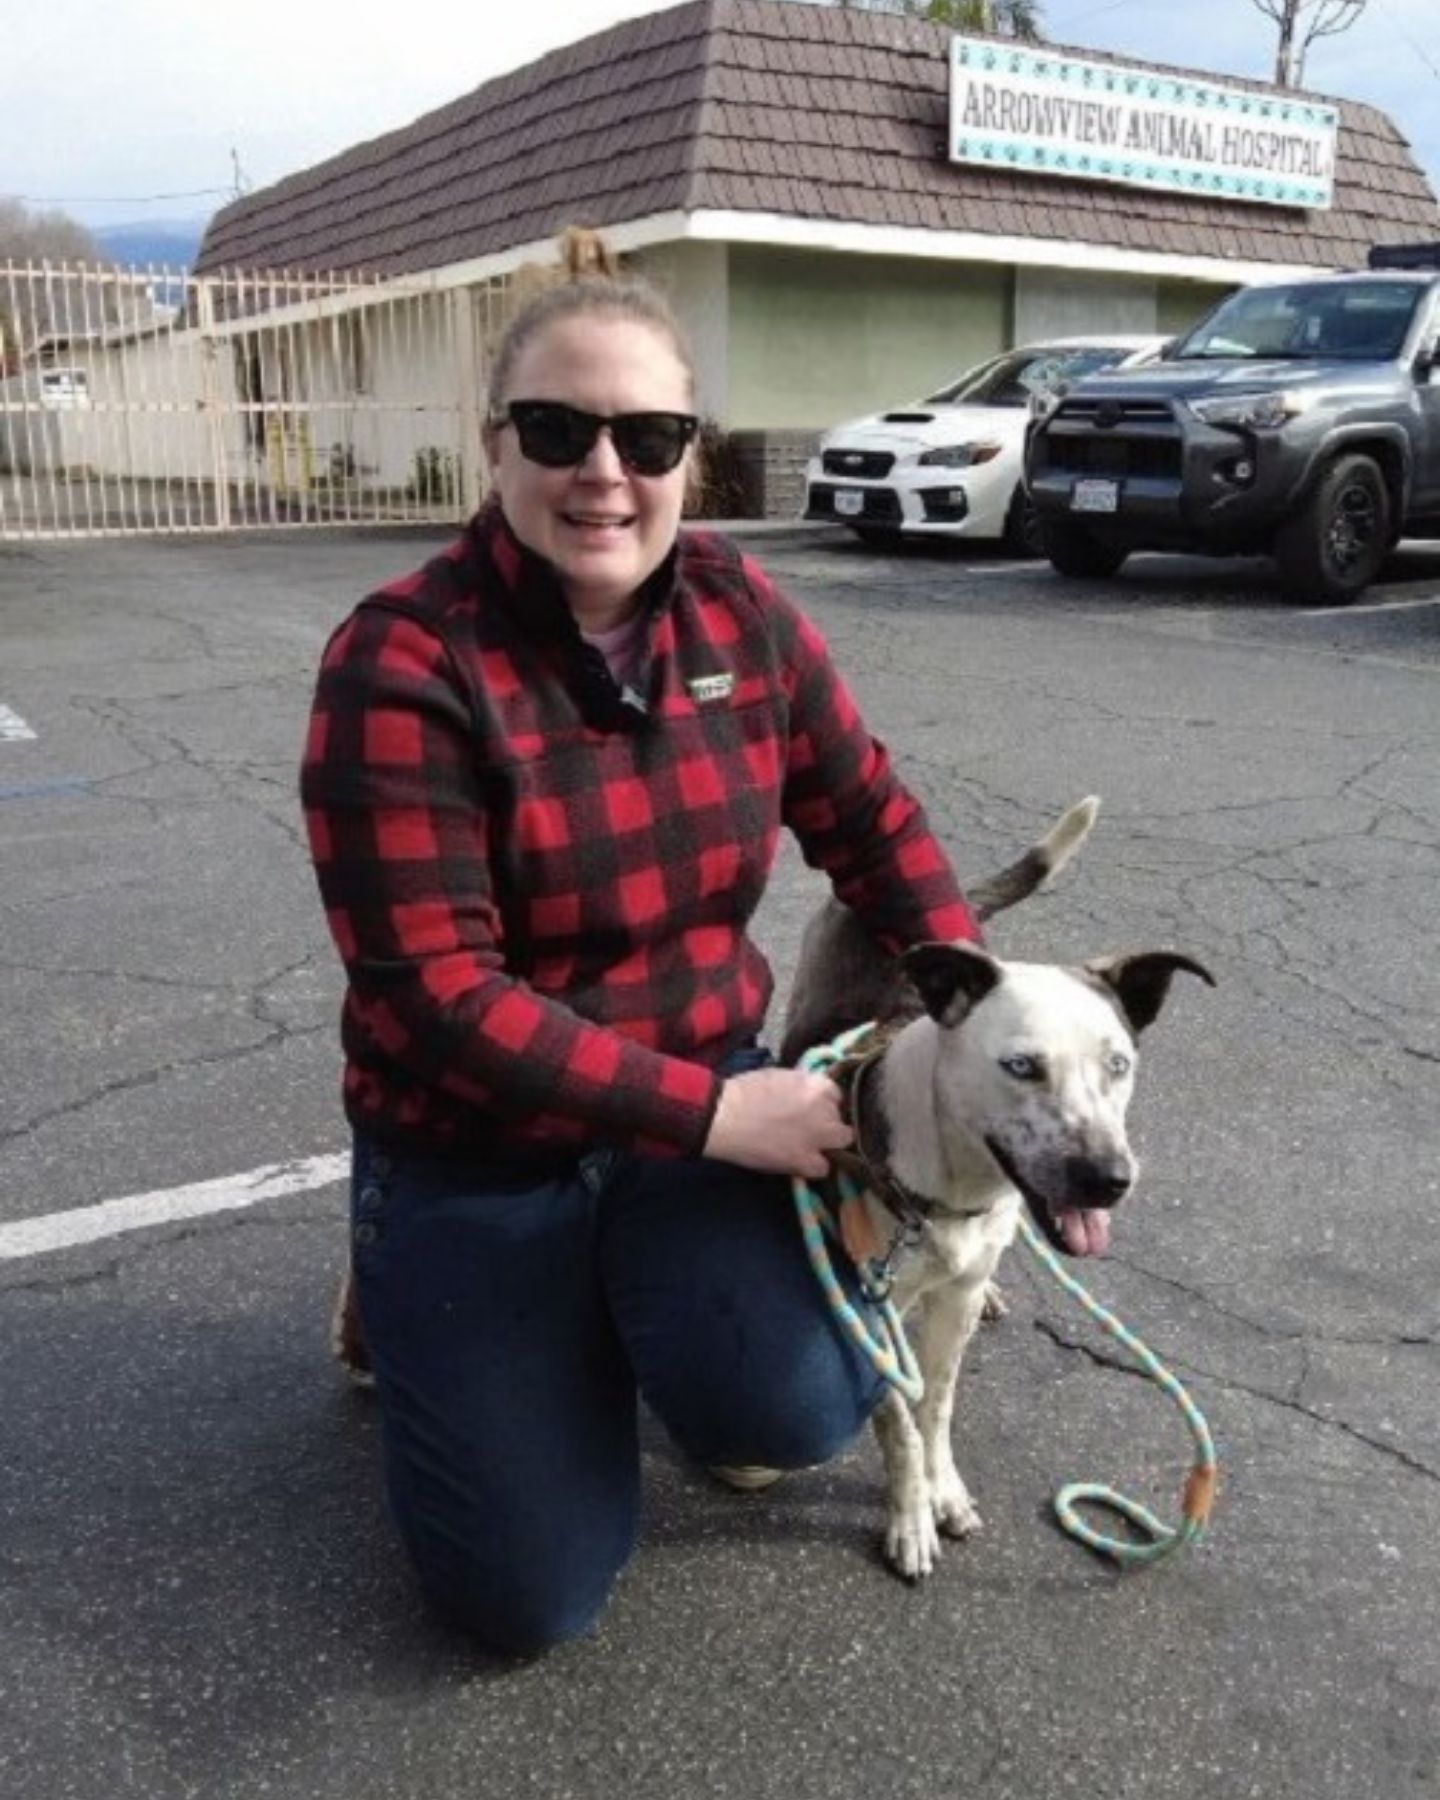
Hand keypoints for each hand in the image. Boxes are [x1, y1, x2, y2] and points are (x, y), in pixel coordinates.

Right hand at [702, 1067, 852, 1178]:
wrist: (724, 1117)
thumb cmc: (743, 1091)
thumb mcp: (779, 1076)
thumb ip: (801, 1085)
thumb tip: (808, 1093)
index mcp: (816, 1086)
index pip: (835, 1094)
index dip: (823, 1101)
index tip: (812, 1106)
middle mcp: (823, 1110)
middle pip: (841, 1118)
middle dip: (830, 1121)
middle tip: (812, 1125)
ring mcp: (816, 1137)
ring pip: (842, 1141)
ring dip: (828, 1143)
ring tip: (809, 1145)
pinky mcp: (803, 1160)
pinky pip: (823, 1168)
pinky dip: (813, 1166)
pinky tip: (801, 1161)